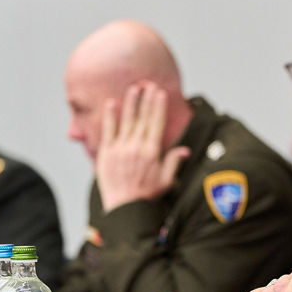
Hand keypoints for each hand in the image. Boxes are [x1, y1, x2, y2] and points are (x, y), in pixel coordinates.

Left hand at [95, 82, 191, 211]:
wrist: (125, 208)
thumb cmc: (146, 196)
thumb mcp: (166, 181)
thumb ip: (174, 162)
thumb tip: (184, 149)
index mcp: (152, 152)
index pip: (156, 123)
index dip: (158, 106)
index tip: (160, 92)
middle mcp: (136, 147)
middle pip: (142, 117)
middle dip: (146, 99)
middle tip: (148, 83)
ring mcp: (120, 148)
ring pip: (126, 120)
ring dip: (130, 102)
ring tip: (133, 88)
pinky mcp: (106, 153)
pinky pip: (108, 130)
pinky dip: (109, 116)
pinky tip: (110, 103)